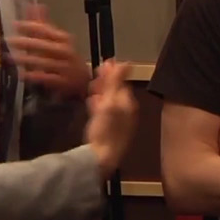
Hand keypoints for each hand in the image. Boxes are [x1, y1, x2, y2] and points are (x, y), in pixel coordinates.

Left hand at [9, 4, 89, 98]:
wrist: (82, 79)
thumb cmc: (65, 56)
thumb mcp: (57, 39)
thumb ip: (43, 24)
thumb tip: (34, 5)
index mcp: (64, 38)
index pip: (46, 30)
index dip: (30, 26)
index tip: (15, 24)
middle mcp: (65, 51)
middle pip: (45, 45)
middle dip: (26, 42)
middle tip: (10, 40)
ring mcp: (65, 67)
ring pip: (44, 62)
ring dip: (26, 60)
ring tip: (10, 57)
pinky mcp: (62, 82)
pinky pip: (46, 78)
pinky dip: (34, 76)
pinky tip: (22, 74)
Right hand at [84, 59, 137, 178]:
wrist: (100, 157)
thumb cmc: (105, 128)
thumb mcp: (110, 102)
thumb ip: (116, 82)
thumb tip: (127, 62)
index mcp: (128, 103)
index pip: (122, 82)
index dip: (112, 73)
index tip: (101, 65)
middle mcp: (126, 111)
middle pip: (116, 91)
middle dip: (106, 82)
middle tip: (94, 77)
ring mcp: (119, 121)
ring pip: (110, 101)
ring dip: (101, 93)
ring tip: (91, 89)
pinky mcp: (110, 129)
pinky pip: (105, 111)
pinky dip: (99, 105)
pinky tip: (92, 104)